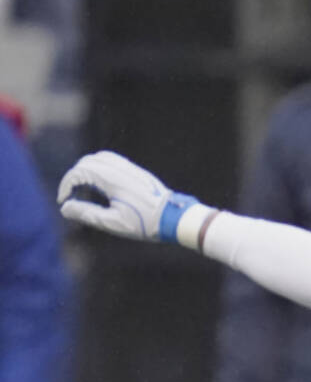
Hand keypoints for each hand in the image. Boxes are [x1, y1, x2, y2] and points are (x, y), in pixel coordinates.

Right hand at [57, 150, 196, 242]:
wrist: (175, 217)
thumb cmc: (146, 223)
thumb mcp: (113, 223)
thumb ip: (87, 214)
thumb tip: (66, 208)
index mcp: (111, 179)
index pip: (78, 172)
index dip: (66, 186)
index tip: (64, 201)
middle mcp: (119, 168)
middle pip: (86, 162)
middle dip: (74, 177)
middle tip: (73, 196)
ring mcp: (129, 167)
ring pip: (99, 158)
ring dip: (86, 170)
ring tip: (84, 190)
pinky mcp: (136, 171)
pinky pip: (112, 160)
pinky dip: (100, 168)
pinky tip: (101, 184)